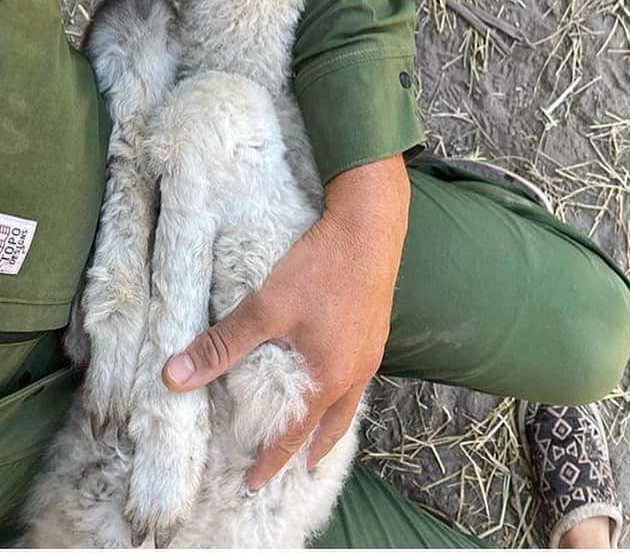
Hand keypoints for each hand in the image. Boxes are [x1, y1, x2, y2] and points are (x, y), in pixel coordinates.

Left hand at [161, 154, 409, 488]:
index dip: (273, 458)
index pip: (295, 433)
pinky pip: (360, 372)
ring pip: (351, 398)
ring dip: (333, 418)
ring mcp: (371, 349)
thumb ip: (221, 345)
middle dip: (314, 448)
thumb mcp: (265, 308)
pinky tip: (337, 372)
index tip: (255, 482)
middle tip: (300, 468)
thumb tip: (173, 378)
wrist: (370, 226)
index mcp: (328, 377)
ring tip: (322, 428)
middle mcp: (355, 371)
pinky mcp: (377, 325)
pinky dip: (345, 387)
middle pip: (333, 424)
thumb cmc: (321, 268)